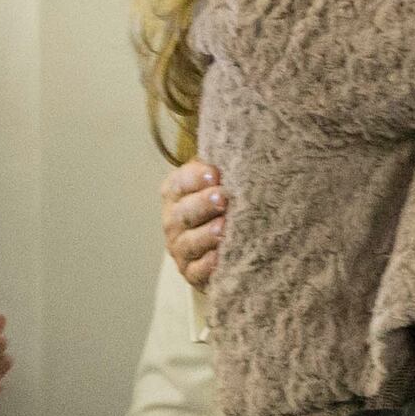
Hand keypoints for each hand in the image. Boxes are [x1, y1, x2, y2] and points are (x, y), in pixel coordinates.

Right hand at [160, 160, 225, 291]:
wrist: (224, 243)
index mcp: (176, 193)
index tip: (216, 174)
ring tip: (223, 228)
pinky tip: (219, 257)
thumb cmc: (223, 202)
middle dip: (202, 204)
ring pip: (188, 242)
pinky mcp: (191, 272)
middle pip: (183, 212)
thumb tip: (241, 143)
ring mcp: (180, 248)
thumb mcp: (219, 180)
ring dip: (205, 235)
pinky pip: (195, 270)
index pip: (179, 183)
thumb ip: (222, 165)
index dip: (195, 178)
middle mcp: (173, 220)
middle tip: (222, 198)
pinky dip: (207, 265)